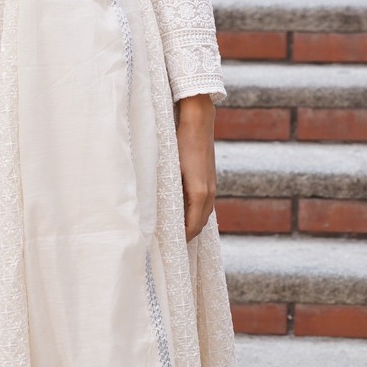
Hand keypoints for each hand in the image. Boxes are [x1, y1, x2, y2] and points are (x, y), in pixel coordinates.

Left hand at [175, 94, 216, 241]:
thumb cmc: (180, 142)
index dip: (181, 238)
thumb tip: (155, 210)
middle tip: (169, 242)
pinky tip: (184, 212)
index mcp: (198, 192)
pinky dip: (196, 213)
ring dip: (192, 224)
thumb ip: (167, 190)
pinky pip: (205, 204)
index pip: (192, 226)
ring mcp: (212, 186)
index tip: (167, 244)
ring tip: (175, 230)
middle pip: (199, 224)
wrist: (198, 121)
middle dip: (187, 235)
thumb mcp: (170, 168)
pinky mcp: (210, 180)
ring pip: (204, 215)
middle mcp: (208, 192)